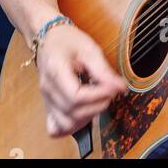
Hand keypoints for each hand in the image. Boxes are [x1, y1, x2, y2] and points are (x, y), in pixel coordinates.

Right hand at [35, 23, 126, 137]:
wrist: (49, 38)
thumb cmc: (68, 40)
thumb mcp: (89, 48)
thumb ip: (104, 70)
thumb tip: (121, 88)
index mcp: (55, 71)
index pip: (76, 96)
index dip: (98, 96)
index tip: (113, 88)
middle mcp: (47, 89)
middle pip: (73, 112)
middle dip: (98, 106)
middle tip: (110, 91)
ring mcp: (46, 100)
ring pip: (66, 124)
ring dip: (87, 118)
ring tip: (98, 100)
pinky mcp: (48, 106)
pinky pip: (56, 129)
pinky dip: (71, 127)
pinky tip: (82, 114)